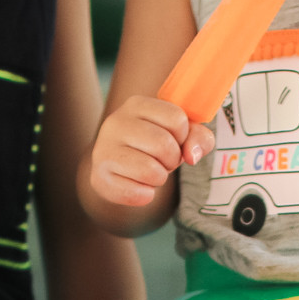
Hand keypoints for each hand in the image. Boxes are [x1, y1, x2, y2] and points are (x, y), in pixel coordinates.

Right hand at [87, 96, 213, 208]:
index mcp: (137, 104)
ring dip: (160, 178)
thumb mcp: (180, 136)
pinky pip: (137, 193)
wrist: (117, 170)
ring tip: (150, 172)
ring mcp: (104, 149)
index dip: (183, 136)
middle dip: (173, 160)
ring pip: (151, 171)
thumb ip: (198, 137)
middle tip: (162, 161)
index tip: (173, 141)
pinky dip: (146, 195)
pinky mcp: (100, 177)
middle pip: (165, 145)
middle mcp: (116, 122)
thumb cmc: (153, 148)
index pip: (177, 119)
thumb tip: (192, 155)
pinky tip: (138, 186)